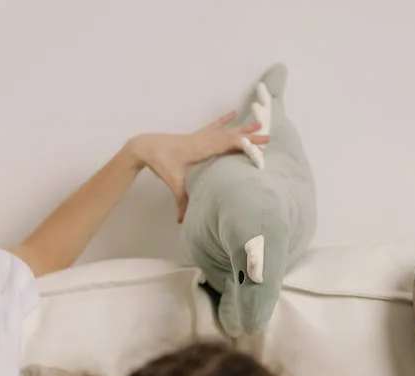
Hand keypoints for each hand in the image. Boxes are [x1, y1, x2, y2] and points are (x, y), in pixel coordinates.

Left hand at [128, 112, 269, 221]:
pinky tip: (233, 113)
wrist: (146, 146)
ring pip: (227, 130)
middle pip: (232, 136)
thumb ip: (181, 202)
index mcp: (203, 149)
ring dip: (243, 127)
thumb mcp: (174, 183)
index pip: (228, 145)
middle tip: (268, 137)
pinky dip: (225, 120)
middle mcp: (205, 140)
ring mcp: (202, 136)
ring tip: (259, 122)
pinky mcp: (197, 135)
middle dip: (251, 137)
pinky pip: (214, 126)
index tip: (259, 148)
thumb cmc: (161, 162)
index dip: (245, 145)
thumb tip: (182, 222)